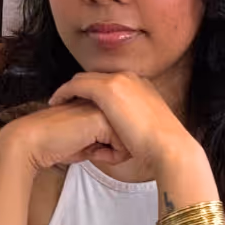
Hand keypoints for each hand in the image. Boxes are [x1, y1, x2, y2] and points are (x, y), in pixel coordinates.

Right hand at [0, 99, 131, 173]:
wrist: (34, 141)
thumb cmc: (56, 144)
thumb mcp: (87, 140)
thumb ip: (104, 137)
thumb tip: (121, 146)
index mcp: (99, 102)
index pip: (121, 128)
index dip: (112, 145)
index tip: (94, 149)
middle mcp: (103, 100)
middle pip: (127, 132)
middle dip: (116, 148)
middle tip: (95, 151)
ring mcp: (103, 107)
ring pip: (128, 138)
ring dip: (114, 152)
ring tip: (94, 152)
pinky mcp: (101, 118)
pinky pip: (122, 145)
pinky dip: (111, 156)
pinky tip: (93, 153)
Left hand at [48, 72, 197, 170]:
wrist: (169, 148)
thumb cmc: (161, 147)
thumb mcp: (148, 130)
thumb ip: (135, 125)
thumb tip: (123, 137)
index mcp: (141, 85)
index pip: (110, 83)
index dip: (94, 93)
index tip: (82, 105)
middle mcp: (130, 77)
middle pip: (96, 78)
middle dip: (80, 89)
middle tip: (65, 103)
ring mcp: (119, 80)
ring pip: (84, 79)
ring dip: (70, 90)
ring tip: (57, 103)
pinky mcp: (108, 88)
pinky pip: (77, 85)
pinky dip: (65, 92)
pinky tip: (56, 102)